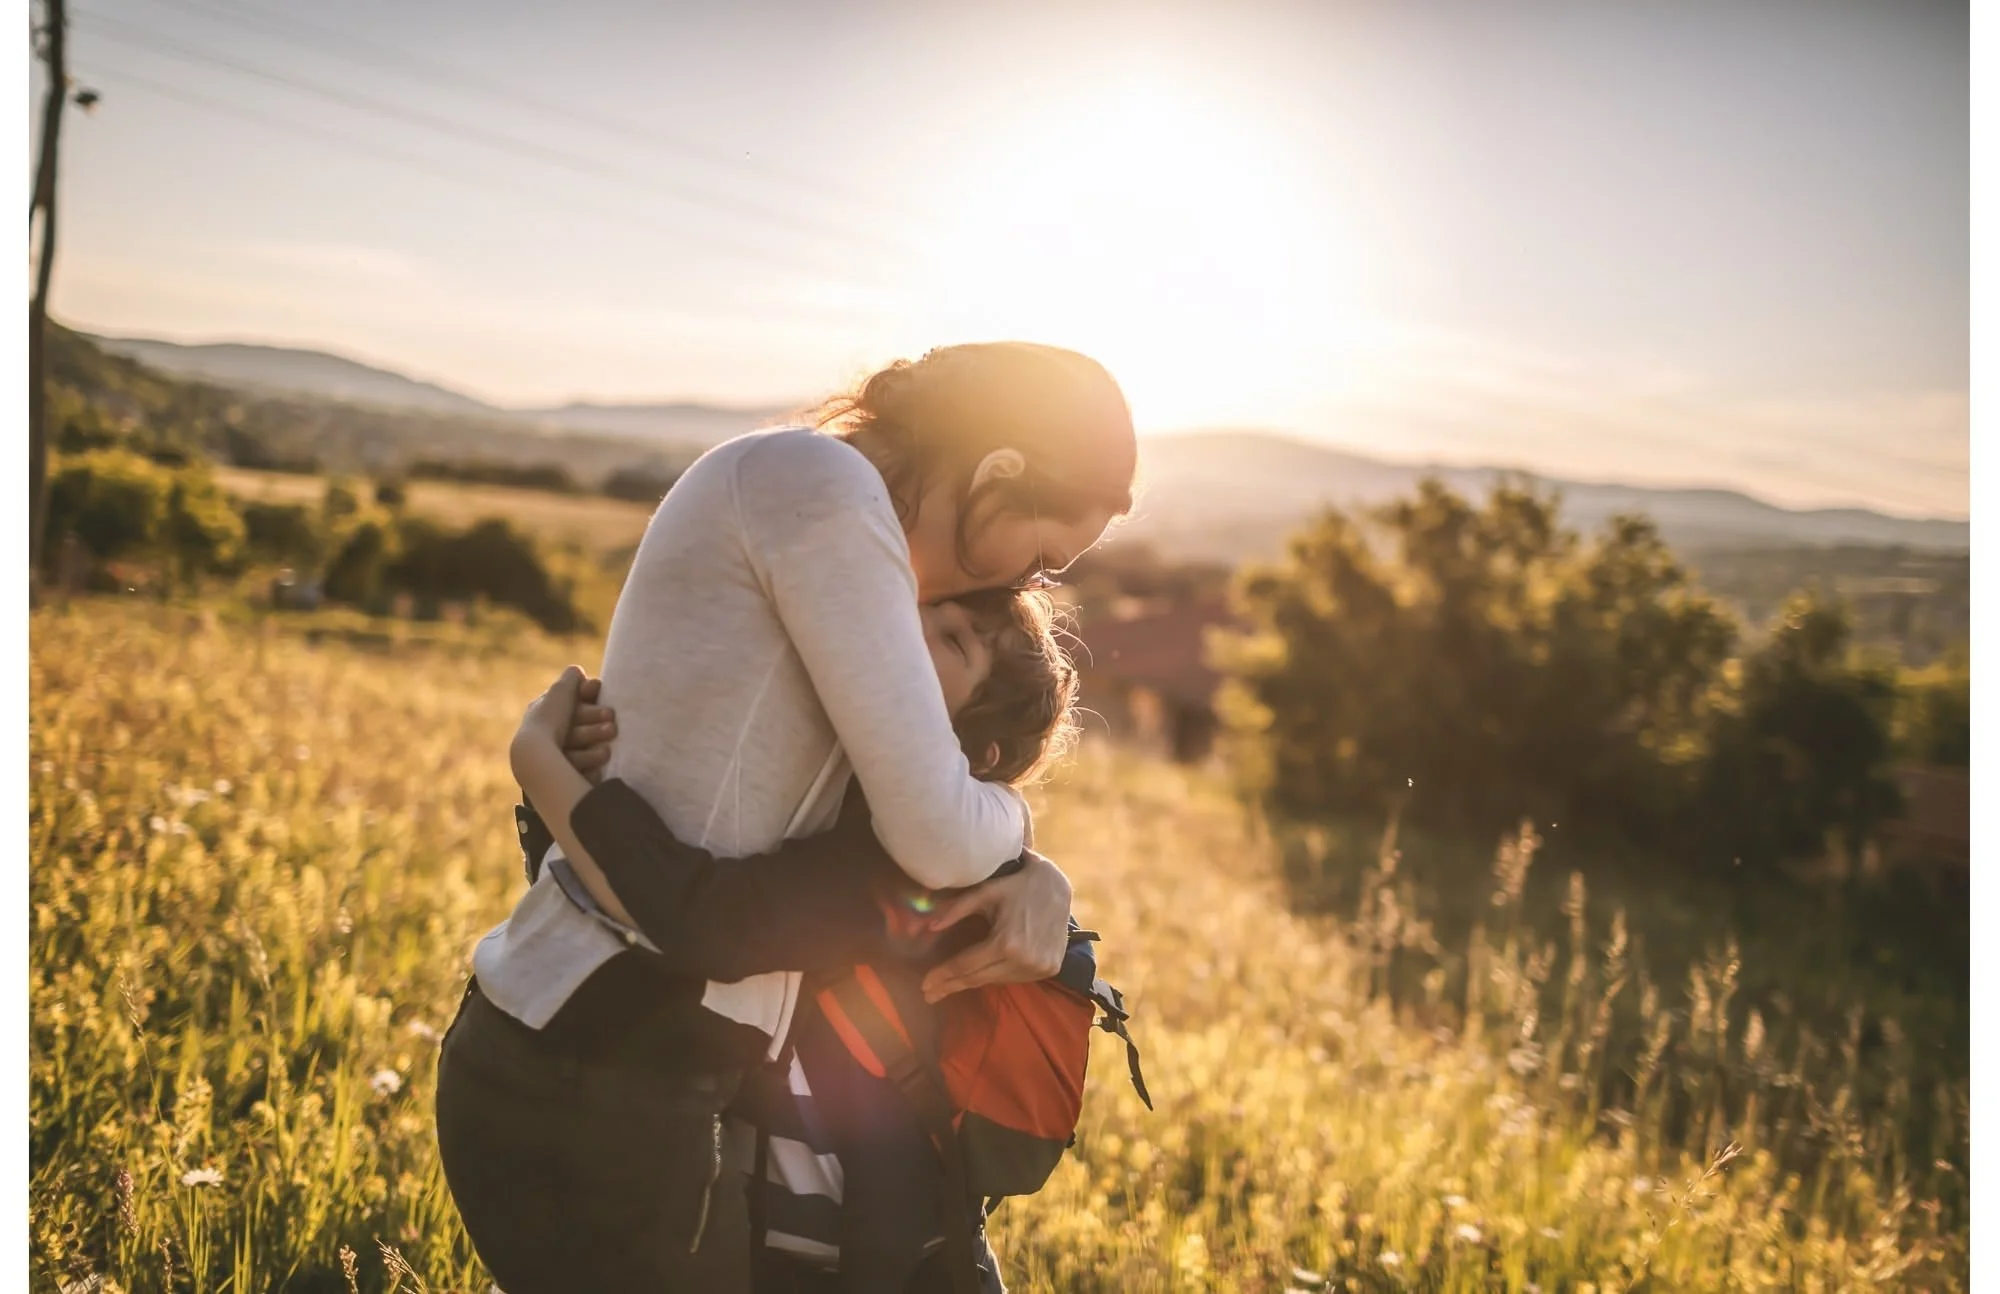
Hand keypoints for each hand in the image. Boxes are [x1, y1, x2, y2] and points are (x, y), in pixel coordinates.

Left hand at [511, 667, 614, 779]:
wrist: (536, 758)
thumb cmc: (549, 722)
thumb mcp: (560, 692)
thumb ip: (570, 679)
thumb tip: (577, 671)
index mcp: (543, 715)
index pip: (573, 705)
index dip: (590, 701)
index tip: (599, 694)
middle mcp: (545, 736)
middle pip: (580, 728)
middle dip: (596, 726)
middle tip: (612, 727)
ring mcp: (553, 759)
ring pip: (583, 749)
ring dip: (596, 746)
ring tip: (606, 751)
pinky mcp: (562, 781)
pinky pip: (583, 771)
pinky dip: (590, 767)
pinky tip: (597, 767)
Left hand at [917, 850, 1072, 1002]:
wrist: (1060, 886)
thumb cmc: (1018, 884)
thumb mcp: (987, 890)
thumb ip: (957, 908)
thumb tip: (929, 926)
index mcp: (1006, 942)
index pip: (967, 964)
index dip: (943, 974)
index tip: (924, 984)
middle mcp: (1024, 960)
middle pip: (978, 978)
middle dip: (951, 986)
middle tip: (929, 994)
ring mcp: (1039, 968)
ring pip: (996, 981)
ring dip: (972, 982)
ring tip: (950, 986)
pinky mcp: (1049, 970)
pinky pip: (1013, 978)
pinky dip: (996, 976)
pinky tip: (981, 975)